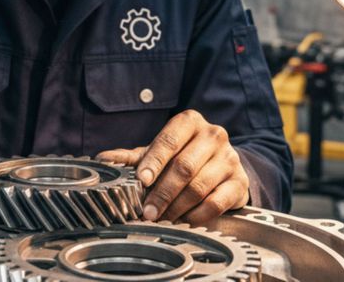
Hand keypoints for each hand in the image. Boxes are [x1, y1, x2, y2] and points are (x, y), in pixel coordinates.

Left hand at [96, 110, 249, 225]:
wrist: (223, 165)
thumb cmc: (184, 156)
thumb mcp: (159, 152)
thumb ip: (133, 157)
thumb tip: (103, 160)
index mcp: (190, 122)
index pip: (169, 140)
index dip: (154, 161)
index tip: (141, 180)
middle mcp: (213, 135)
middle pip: (184, 166)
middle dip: (162, 192)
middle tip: (147, 211)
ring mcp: (230, 158)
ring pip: (199, 186)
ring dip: (177, 207)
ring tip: (162, 218)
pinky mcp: (240, 182)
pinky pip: (217, 202)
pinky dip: (197, 215)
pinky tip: (184, 220)